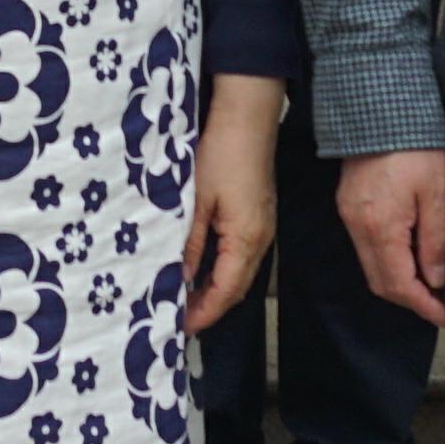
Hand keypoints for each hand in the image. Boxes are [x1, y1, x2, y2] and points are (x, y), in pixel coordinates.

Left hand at [183, 73, 282, 334]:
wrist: (247, 117)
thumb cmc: (221, 153)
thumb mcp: (196, 200)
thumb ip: (189, 242)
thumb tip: (181, 277)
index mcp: (247, 239)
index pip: (226, 291)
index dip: (205, 312)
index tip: (182, 327)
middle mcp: (262, 239)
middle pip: (238, 287)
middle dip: (211, 306)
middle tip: (180, 318)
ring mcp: (264, 227)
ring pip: (241, 271)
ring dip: (217, 288)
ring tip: (188, 299)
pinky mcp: (259, 215)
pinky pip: (242, 254)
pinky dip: (223, 269)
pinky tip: (203, 267)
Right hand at [338, 146, 444, 324]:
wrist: (380, 107)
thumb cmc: (415, 144)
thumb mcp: (436, 191)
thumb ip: (436, 240)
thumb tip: (437, 279)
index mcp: (380, 226)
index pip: (399, 284)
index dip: (424, 305)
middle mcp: (357, 227)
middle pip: (381, 283)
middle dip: (411, 299)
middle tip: (441, 305)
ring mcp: (349, 216)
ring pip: (372, 267)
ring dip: (400, 282)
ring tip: (431, 285)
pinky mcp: (349, 205)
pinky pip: (366, 248)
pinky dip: (389, 262)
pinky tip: (411, 258)